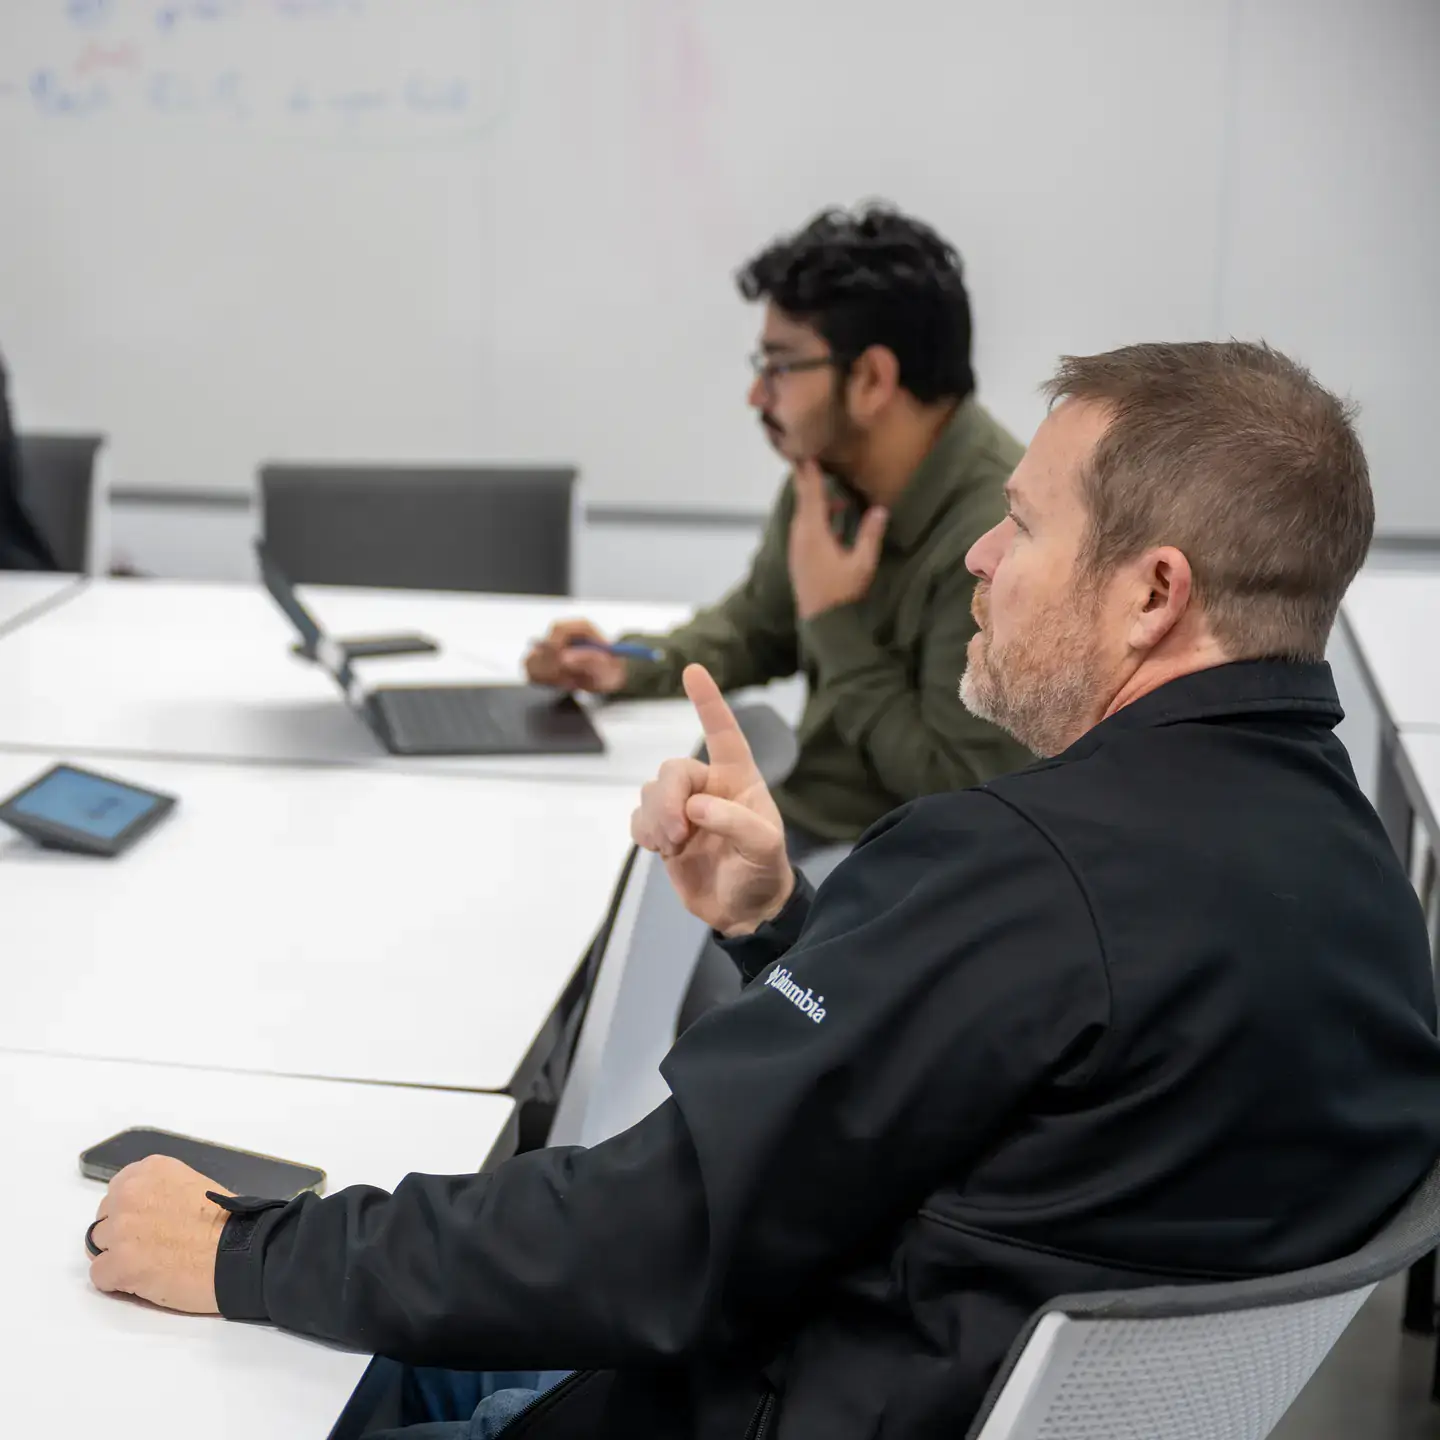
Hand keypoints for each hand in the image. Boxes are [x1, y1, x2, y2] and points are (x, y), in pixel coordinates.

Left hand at [87, 1156, 229, 1313]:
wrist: (240, 1251)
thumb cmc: (228, 1222)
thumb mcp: (194, 1185)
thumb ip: (162, 1192)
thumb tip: (148, 1213)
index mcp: (151, 1170)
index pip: (119, 1190)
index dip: (133, 1210)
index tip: (149, 1222)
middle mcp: (130, 1193)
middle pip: (105, 1218)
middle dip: (122, 1233)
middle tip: (151, 1246)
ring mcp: (121, 1230)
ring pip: (98, 1246)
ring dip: (118, 1256)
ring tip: (149, 1265)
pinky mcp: (119, 1264)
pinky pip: (100, 1276)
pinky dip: (118, 1281)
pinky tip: (145, 1280)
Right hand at [523, 619, 627, 693]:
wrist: (607, 678)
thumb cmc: (610, 670)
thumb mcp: (608, 668)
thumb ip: (589, 661)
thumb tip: (564, 659)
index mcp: (580, 628)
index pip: (558, 628)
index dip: (555, 644)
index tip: (562, 664)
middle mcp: (561, 635)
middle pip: (542, 645)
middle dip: (555, 668)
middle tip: (572, 681)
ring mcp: (548, 647)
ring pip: (532, 661)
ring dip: (551, 678)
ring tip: (573, 682)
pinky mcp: (539, 662)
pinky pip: (532, 675)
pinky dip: (547, 683)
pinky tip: (564, 683)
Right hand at [631, 665, 792, 935]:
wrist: (745, 911)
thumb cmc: (763, 871)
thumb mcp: (765, 849)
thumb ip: (737, 823)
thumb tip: (696, 807)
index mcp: (739, 780)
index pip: (723, 733)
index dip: (709, 702)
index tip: (694, 670)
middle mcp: (708, 786)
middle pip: (672, 770)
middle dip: (667, 800)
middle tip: (677, 836)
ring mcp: (683, 809)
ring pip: (650, 792)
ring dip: (655, 819)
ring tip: (672, 847)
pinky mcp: (663, 831)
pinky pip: (638, 816)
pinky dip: (642, 830)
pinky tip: (659, 849)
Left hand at [787, 460, 887, 620]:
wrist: (821, 622)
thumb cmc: (842, 593)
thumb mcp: (862, 565)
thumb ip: (870, 535)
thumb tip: (880, 510)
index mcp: (813, 533)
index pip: (810, 494)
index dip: (810, 472)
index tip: (807, 451)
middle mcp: (800, 535)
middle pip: (803, 499)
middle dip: (808, 478)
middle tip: (811, 456)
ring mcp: (797, 546)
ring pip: (804, 513)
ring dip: (816, 498)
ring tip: (837, 493)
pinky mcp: (798, 555)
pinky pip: (805, 525)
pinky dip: (816, 514)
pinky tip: (834, 517)